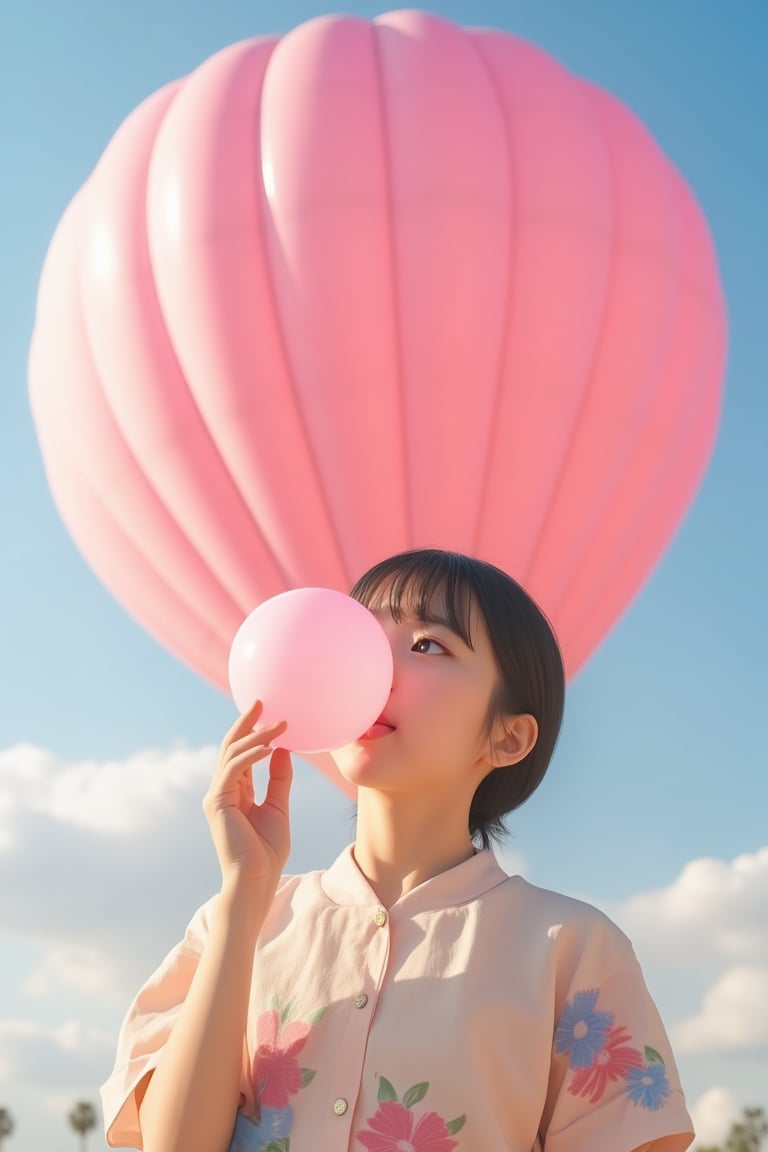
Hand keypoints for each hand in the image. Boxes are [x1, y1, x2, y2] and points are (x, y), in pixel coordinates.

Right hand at [203, 701, 292, 890]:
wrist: (257, 880)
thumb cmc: (267, 852)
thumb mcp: (279, 808)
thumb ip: (279, 779)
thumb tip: (282, 749)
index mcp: (236, 792)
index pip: (241, 754)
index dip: (252, 732)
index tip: (268, 713)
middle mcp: (222, 790)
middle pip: (231, 747)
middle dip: (246, 723)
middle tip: (262, 701)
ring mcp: (217, 796)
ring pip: (232, 754)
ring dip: (256, 735)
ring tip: (279, 724)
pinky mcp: (218, 802)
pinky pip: (235, 769)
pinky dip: (251, 754)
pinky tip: (270, 746)